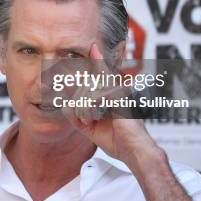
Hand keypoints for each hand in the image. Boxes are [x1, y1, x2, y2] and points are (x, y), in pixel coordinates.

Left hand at [63, 43, 162, 169]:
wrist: (134, 152)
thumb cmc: (118, 141)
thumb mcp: (90, 128)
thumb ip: (77, 115)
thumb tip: (66, 104)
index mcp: (112, 95)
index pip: (101, 74)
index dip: (98, 60)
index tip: (93, 48)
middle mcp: (115, 90)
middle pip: (85, 85)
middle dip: (77, 103)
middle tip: (85, 120)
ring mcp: (117, 92)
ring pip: (85, 91)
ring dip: (82, 109)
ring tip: (89, 121)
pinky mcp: (117, 97)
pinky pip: (91, 97)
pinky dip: (87, 111)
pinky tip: (92, 120)